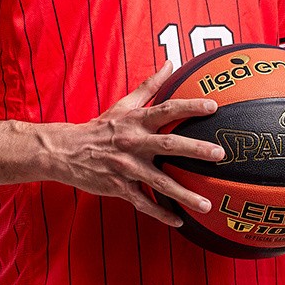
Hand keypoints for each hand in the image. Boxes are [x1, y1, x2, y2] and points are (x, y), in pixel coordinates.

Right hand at [49, 62, 224, 226]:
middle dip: (194, 150)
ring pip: (158, 182)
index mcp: (135, 121)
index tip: (213, 106)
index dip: (189, 107)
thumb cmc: (101, 127)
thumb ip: (150, 85)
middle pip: (167, 145)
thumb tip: (171, 63)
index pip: (166, 110)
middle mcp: (132, 143)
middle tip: (219, 154)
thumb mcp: (124, 105)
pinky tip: (179, 221)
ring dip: (183, 194)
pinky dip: (160, 213)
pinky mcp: (118, 187)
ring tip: (206, 204)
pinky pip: (142, 203)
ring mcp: (126, 167)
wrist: (65, 151)